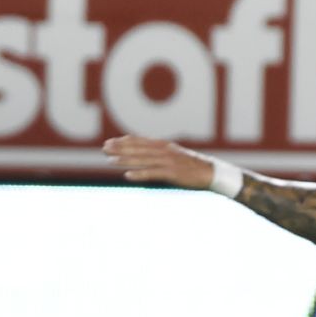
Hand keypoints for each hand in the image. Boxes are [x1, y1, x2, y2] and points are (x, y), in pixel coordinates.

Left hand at [102, 136, 216, 188]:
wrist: (211, 173)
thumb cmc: (192, 166)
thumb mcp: (175, 155)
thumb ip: (160, 153)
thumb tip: (145, 152)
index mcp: (164, 145)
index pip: (140, 141)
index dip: (124, 141)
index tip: (110, 142)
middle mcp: (164, 151)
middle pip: (138, 149)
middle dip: (120, 148)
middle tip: (104, 148)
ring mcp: (168, 162)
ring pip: (143, 160)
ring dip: (125, 160)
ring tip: (110, 160)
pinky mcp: (172, 173)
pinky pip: (153, 173)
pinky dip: (140, 174)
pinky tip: (127, 175)